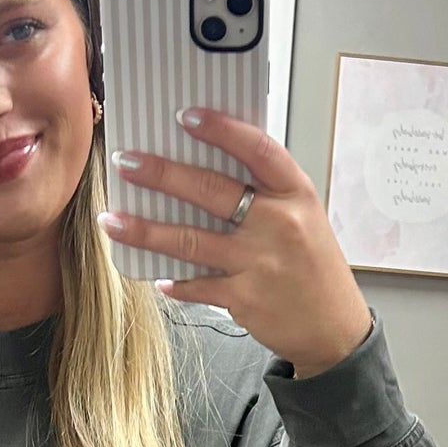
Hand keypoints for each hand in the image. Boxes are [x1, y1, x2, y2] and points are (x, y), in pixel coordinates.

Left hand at [100, 109, 373, 378]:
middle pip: (211, 191)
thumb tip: (208, 166)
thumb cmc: (314, 268)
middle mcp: (279, 224)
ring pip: (191, 241)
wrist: (335, 330)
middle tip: (126, 162)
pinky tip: (157, 277)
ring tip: (112, 219)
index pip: (257, 149)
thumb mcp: (305, 217)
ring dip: (146, 230)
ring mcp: (260, 263)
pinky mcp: (245, 298)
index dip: (221, 130)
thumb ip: (267, 192)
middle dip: (162, 174)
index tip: (186, 116)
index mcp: (296, 194)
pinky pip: (198, 285)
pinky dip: (175, 282)